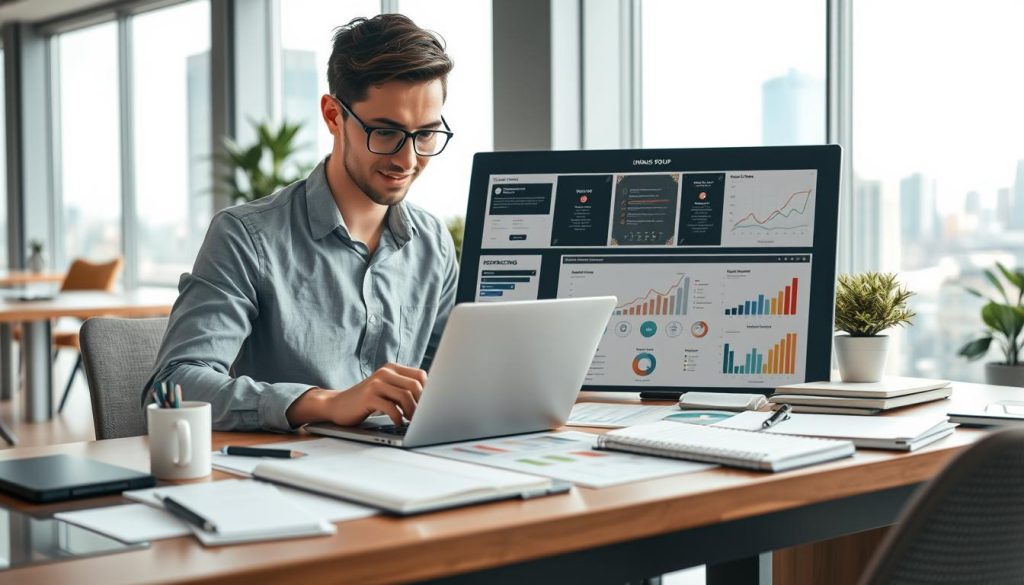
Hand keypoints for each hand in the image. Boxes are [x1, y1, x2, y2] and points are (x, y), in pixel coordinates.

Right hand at [285, 363, 426, 426]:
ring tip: (411, 422)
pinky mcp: (368, 397)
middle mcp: (385, 372)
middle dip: (422, 404)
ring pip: (405, 396)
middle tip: (422, 418)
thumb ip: (403, 390)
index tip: (429, 406)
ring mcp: (376, 383)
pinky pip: (391, 407)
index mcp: (392, 368)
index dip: (428, 391)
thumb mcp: (386, 390)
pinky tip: (398, 422)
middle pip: (415, 385)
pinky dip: (398, 417)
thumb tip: (430, 401)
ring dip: (412, 412)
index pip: (420, 375)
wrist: (337, 405)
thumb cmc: (367, 401)